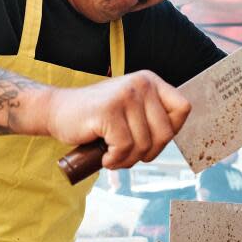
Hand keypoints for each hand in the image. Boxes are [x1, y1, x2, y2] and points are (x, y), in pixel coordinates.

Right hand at [47, 70, 190, 168]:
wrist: (57, 111)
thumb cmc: (96, 117)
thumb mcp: (131, 109)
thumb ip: (152, 116)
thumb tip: (170, 138)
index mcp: (150, 81)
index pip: (183, 109)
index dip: (171, 132)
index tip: (150, 139)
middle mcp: (141, 83)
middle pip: (166, 132)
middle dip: (148, 153)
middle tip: (128, 155)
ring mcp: (125, 95)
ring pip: (144, 144)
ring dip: (128, 160)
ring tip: (113, 156)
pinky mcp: (108, 111)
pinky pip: (124, 147)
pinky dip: (115, 160)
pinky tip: (105, 157)